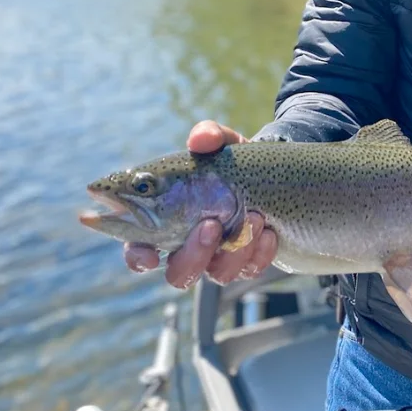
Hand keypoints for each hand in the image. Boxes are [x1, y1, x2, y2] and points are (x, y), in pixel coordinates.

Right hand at [123, 120, 278, 288]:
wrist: (272, 170)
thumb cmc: (230, 161)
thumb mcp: (222, 143)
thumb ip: (208, 136)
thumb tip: (199, 139)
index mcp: (166, 220)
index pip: (139, 249)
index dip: (139, 257)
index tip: (151, 255)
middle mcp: (189, 246)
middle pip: (178, 274)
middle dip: (195, 254)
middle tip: (212, 224)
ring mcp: (219, 258)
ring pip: (218, 275)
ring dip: (236, 250)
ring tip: (254, 217)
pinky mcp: (249, 262)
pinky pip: (251, 269)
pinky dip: (260, 252)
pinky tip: (270, 232)